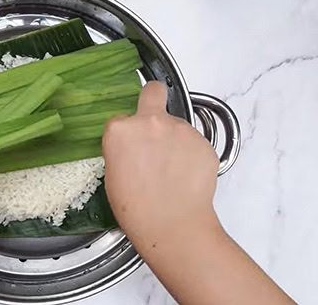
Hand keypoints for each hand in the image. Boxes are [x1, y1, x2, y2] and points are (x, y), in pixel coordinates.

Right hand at [103, 81, 219, 246]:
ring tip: (172, 171)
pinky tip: (186, 176)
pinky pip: (194, 142)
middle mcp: (151, 121)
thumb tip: (134, 146)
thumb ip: (123, 148)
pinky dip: (191, 154)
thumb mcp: (113, 175)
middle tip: (155, 125)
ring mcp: (180, 129)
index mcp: (121, 130)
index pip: (121, 118)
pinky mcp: (203, 141)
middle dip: (153, 99)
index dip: (126, 133)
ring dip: (174, 139)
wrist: (171, 224)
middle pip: (153, 92)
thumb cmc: (136, 208)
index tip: (130, 146)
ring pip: (176, 124)